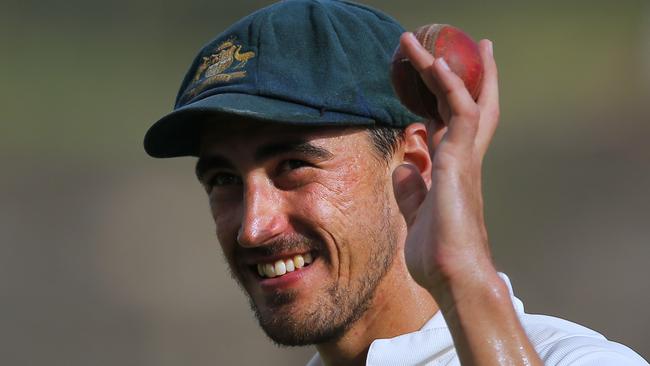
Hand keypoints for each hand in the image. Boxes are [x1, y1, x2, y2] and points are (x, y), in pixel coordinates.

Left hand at [393, 32, 500, 305]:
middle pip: (468, 103)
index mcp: (452, 170)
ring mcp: (464, 157)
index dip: (448, 97)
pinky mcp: (459, 162)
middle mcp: (462, 158)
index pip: (453, 123)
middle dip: (464, 72)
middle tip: (462, 42)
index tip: (439, 73)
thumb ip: (412, 189)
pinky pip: (460, 112)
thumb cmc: (438, 252)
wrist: (453, 275)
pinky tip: (435, 63)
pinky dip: (449, 85)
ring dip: (442, 67)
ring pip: (462, 98)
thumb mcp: (416, 214)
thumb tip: (406, 165)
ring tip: (419, 41)